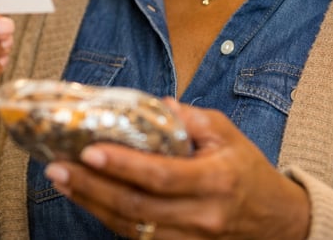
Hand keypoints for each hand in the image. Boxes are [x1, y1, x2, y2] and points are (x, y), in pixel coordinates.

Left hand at [44, 100, 309, 238]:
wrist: (275, 220)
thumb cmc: (247, 170)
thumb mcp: (227, 133)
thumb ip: (191, 119)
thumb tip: (156, 105)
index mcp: (216, 180)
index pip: (161, 176)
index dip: (123, 166)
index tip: (90, 151)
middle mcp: (201, 215)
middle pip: (137, 207)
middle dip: (92, 187)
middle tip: (58, 167)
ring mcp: (190, 239)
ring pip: (131, 228)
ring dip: (92, 204)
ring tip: (63, 182)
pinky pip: (138, 238)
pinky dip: (108, 219)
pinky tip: (88, 199)